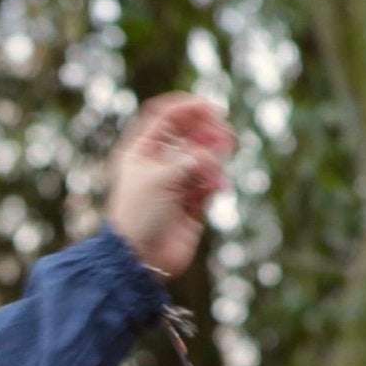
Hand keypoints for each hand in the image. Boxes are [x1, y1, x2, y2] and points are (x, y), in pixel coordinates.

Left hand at [102, 92, 235, 278]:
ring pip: (205, 155)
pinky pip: (211, 179)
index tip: (211, 109)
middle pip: (191, 131)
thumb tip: (217, 151)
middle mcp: (158, 163)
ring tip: (216, 172)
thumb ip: (193, 155)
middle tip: (224, 138)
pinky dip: (216, 180)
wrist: (142, 258)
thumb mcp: (162, 176)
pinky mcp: (191, 199)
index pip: (166, 115)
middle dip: (210, 131)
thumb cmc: (140, 216)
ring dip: (215, 159)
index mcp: (140, 151)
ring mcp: (176, 180)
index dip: (189, 107)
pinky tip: (215, 189)